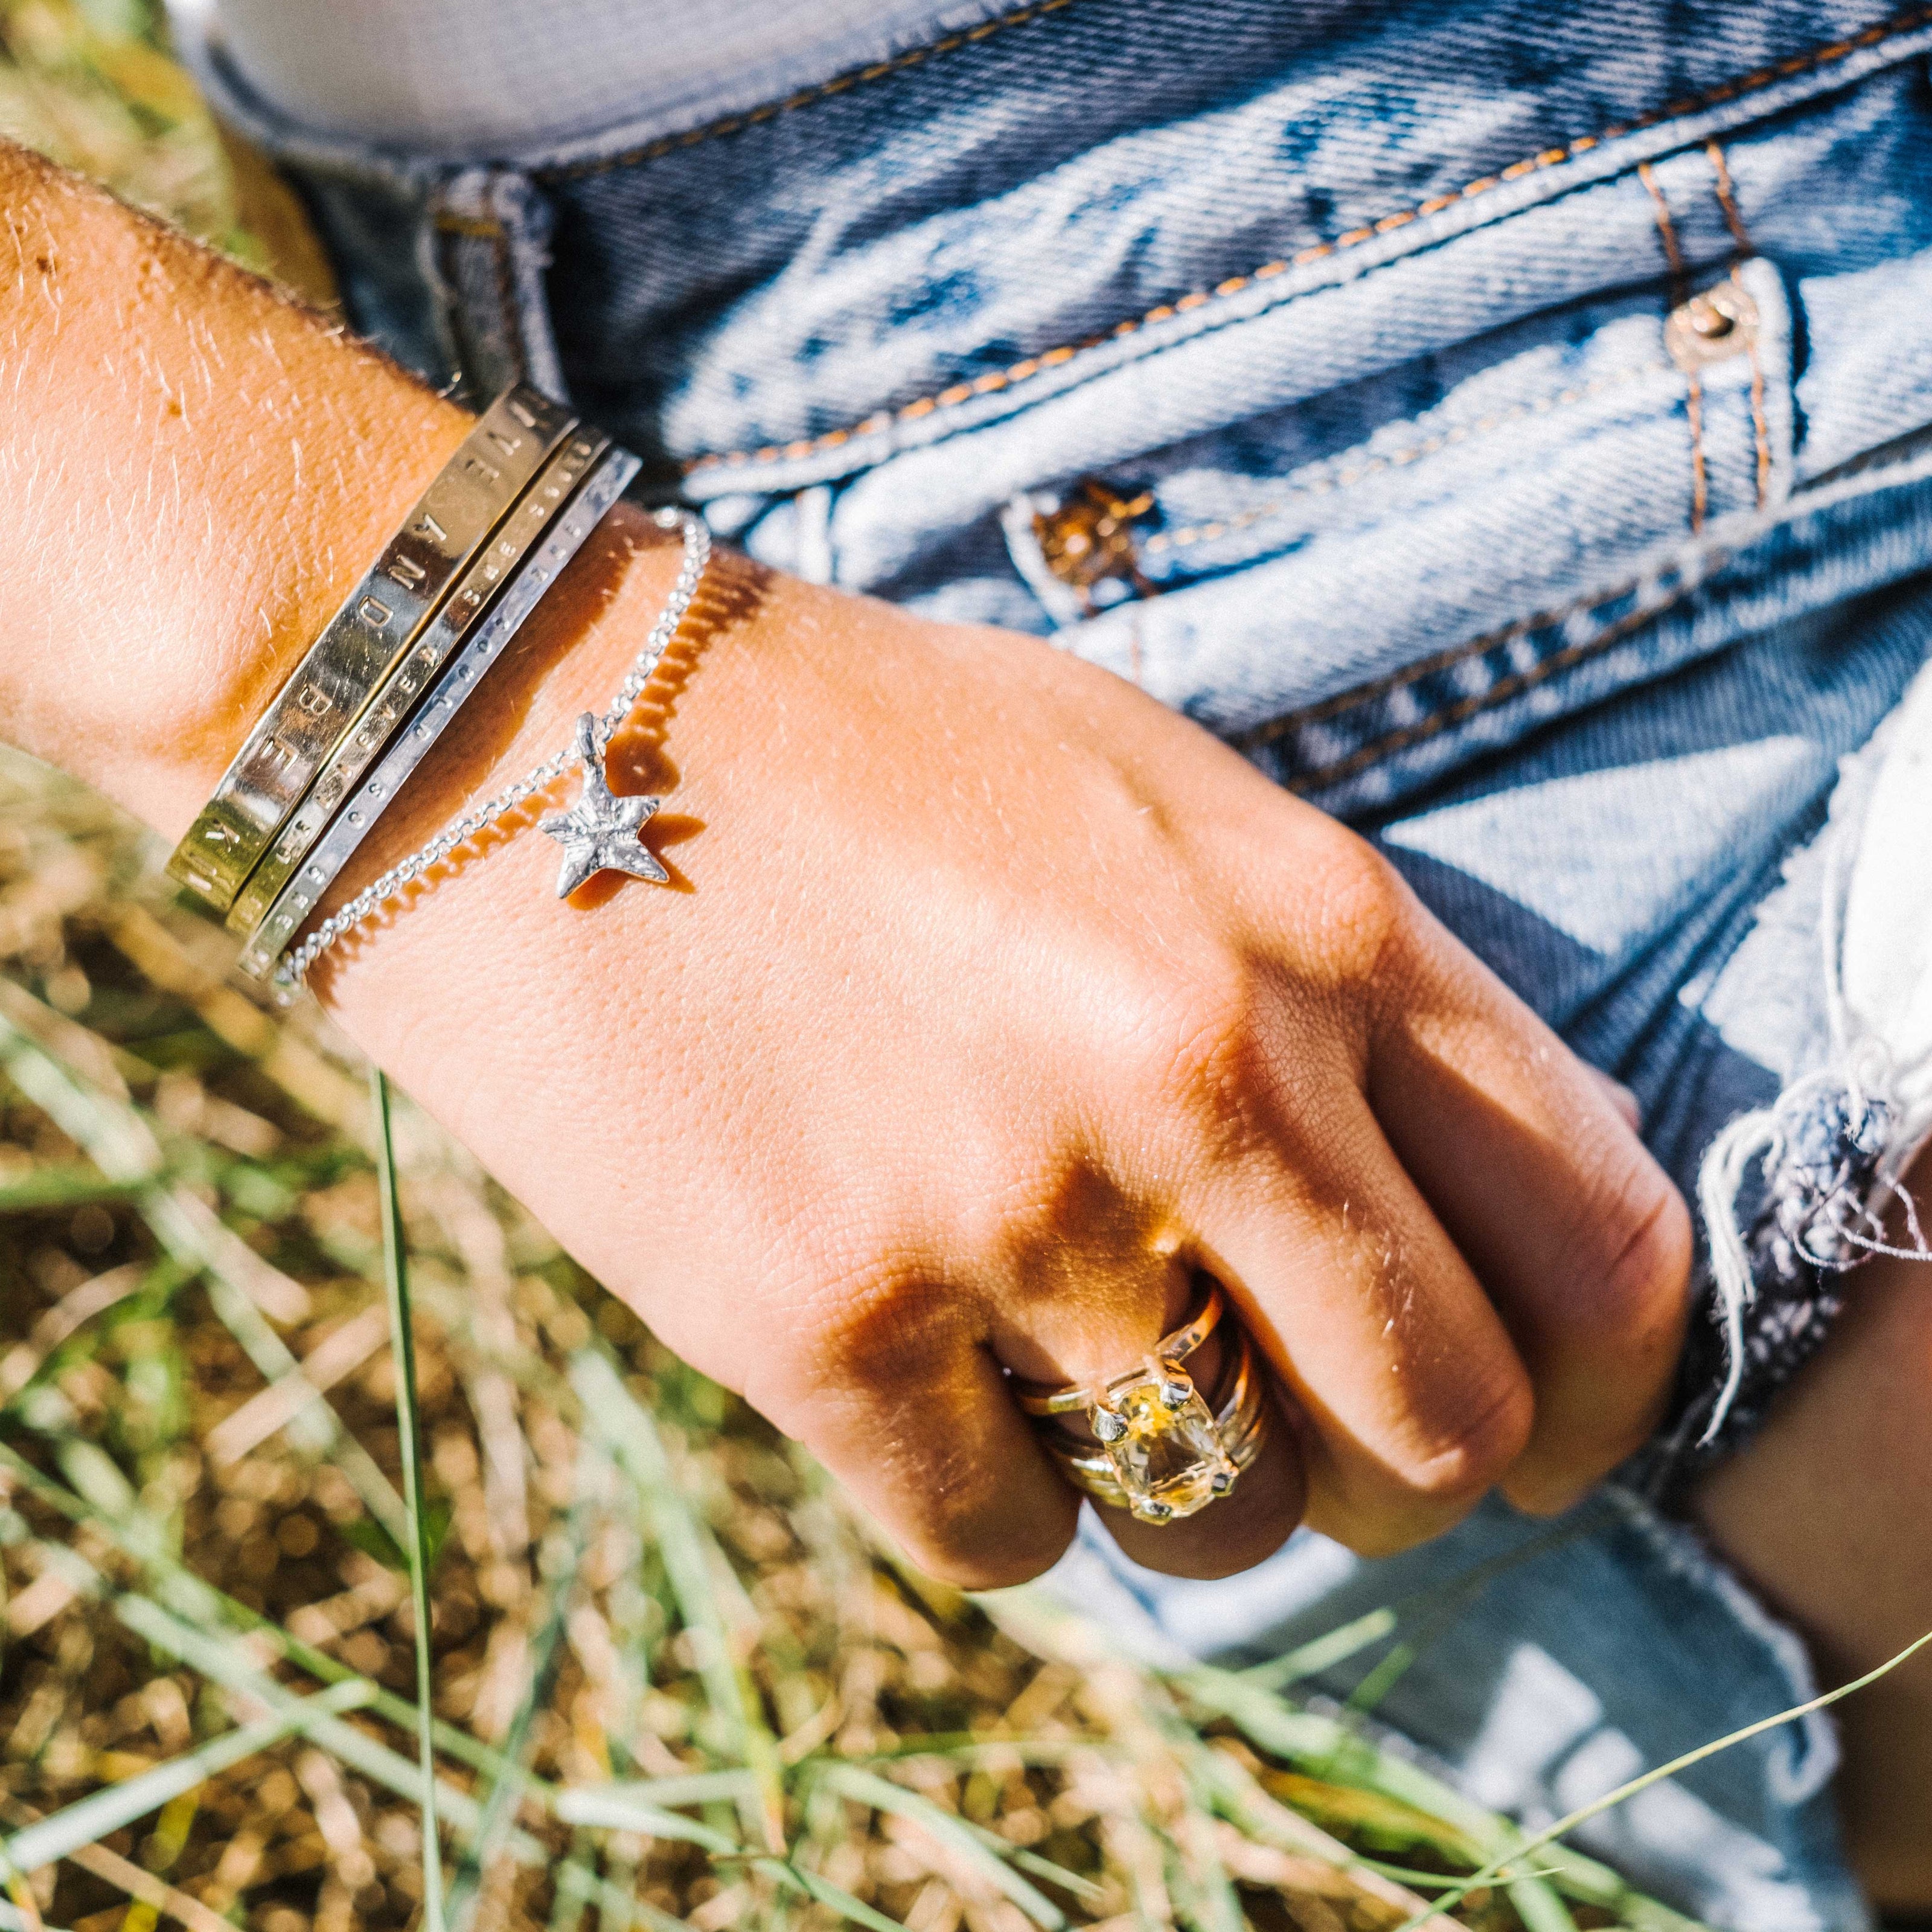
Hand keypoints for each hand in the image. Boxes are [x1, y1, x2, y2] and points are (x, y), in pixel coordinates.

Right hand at [315, 523, 1692, 1585]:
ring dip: (1182, 1485)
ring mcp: (1013, 1209)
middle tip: (1318, 1445)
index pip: (1597, 1239)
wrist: (538, 733)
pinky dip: (986, 1491)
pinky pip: (1008, 1540)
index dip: (1598, 1382)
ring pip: (1226, 1517)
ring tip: (1073, 1366)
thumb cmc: (870, 756)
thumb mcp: (1162, 799)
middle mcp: (1202, 1071)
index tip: (1533, 1422)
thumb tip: (1455, 1202)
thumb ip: (1343, 990)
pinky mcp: (825, 1324)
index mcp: (1317, 924)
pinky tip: (918, 1366)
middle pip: (1445, 1425)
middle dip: (1403, 1476)